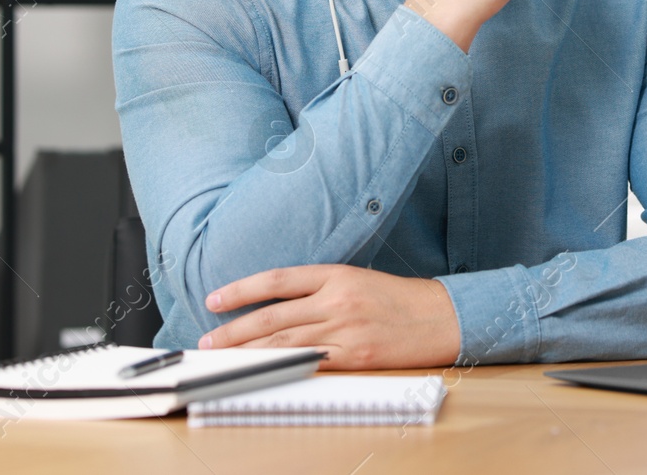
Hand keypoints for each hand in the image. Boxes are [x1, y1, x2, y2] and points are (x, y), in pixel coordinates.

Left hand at [199, 265, 461, 369]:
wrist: (440, 317)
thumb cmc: (399, 299)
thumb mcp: (358, 280)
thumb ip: (320, 290)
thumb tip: (278, 307)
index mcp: (336, 275)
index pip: (277, 280)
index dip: (242, 290)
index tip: (215, 299)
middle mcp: (336, 300)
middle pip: (272, 315)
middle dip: (234, 329)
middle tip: (206, 339)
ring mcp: (344, 330)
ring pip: (284, 341)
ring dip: (248, 351)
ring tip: (223, 357)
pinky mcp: (355, 357)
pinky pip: (310, 363)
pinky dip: (282, 367)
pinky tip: (262, 371)